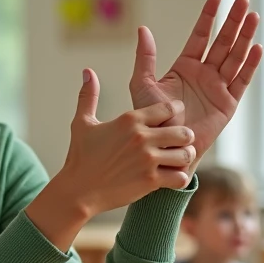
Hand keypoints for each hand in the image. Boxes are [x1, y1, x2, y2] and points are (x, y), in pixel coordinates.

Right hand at [26, 70, 196, 250]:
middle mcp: (141, 138)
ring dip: (185, 157)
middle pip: (184, 131)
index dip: (176, 112)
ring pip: (186, 154)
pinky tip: (172, 176)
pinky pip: (180, 177)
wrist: (77, 191)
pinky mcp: (150, 181)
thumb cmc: (80, 157)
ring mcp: (147, 160)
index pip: (169, 108)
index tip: (173, 118)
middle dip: (186, 136)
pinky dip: (179, 177)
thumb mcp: (82, 123)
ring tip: (178, 159)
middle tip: (181, 142)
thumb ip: (88, 95)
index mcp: (129, 120)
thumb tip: (87, 71)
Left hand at [128, 0, 262, 161]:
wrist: (166, 149)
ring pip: (234, 56)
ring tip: (253, 16)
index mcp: (185, 66)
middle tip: (243, 0)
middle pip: (222, 42)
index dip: (208, 17)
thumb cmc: (152, 121)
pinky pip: (241, 80)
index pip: (200, 36)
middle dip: (233, 21)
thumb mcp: (143, 85)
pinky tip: (256, 47)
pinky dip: (249, 65)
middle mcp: (204, 74)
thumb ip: (145, 57)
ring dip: (244, 37)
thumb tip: (142, 28)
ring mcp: (218, 87)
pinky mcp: (228, 103)